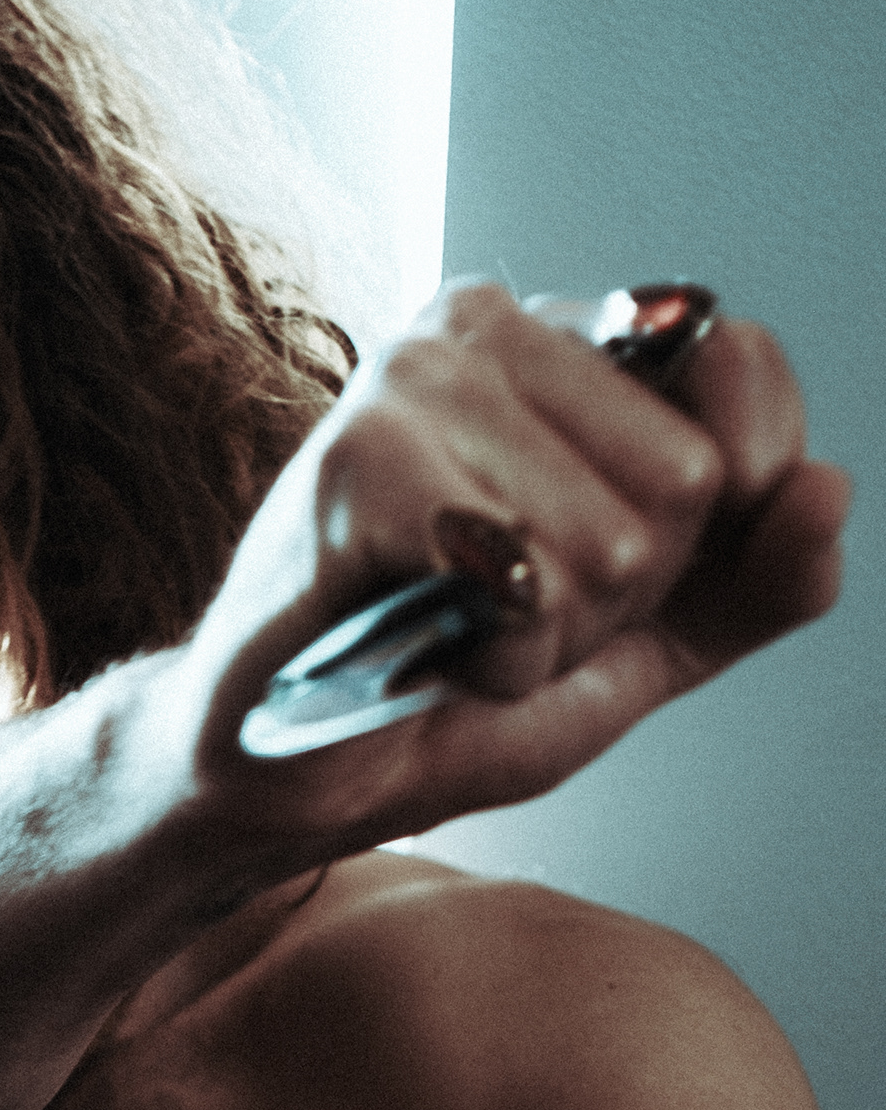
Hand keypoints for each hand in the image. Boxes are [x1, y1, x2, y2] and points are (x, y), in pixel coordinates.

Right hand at [159, 281, 849, 858]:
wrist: (285, 780)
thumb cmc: (438, 691)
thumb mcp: (643, 644)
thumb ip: (758, 578)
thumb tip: (824, 489)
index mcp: (550, 341)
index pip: (734, 357)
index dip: (720, 502)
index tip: (601, 566)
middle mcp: (476, 329)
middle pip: (687, 477)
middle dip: (615, 593)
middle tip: (500, 613)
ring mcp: (406, 384)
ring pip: (610, 541)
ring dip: (546, 637)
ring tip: (450, 634)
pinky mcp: (357, 463)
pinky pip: (521, 576)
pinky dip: (491, 654)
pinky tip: (420, 650)